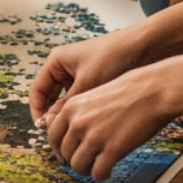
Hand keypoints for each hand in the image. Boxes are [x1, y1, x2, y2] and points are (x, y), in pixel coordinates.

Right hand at [28, 30, 147, 121]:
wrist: (144, 47)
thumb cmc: (113, 57)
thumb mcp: (87, 83)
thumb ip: (67, 105)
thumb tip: (49, 125)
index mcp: (56, 62)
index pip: (38, 90)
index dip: (37, 110)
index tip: (42, 129)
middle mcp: (65, 68)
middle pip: (50, 96)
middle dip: (52, 115)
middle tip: (58, 135)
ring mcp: (79, 74)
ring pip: (66, 100)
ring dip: (68, 115)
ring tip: (73, 132)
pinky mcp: (93, 81)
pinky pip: (80, 100)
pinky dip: (81, 111)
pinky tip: (87, 124)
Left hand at [41, 63, 174, 180]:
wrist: (152, 91)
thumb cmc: (128, 91)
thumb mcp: (93, 96)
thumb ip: (79, 113)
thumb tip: (72, 134)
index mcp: (71, 107)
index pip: (53, 135)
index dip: (59, 148)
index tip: (66, 153)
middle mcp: (78, 123)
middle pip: (64, 153)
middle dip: (72, 161)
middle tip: (83, 163)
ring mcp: (94, 137)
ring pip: (78, 165)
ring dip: (86, 170)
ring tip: (95, 168)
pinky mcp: (112, 149)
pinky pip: (98, 172)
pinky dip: (101, 175)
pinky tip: (108, 171)